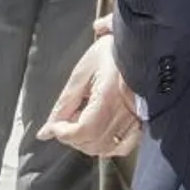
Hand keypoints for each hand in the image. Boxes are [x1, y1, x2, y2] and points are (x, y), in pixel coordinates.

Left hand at [36, 34, 139, 156]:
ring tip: (83, 125)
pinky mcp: (144, 118)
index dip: (63, 133)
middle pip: (94, 143)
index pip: (82, 131)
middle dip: (73, 138)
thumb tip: (46, 132)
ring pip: (108, 148)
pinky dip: (111, 146)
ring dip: (89, 143)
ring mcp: (138, 116)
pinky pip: (127, 145)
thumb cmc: (113, 51)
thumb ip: (63, 105)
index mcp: (108, 96)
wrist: (143, 41)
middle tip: (67, 122)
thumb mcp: (82, 72)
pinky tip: (102, 133)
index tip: (56, 124)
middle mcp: (126, 110)